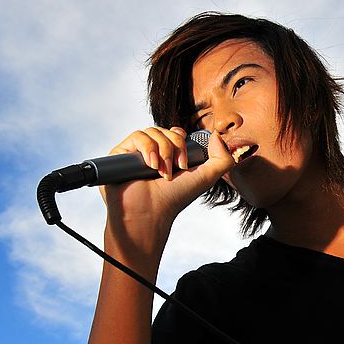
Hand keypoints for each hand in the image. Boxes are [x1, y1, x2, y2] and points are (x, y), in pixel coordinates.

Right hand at [100, 126, 234, 260]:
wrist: (151, 212)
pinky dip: (148, 148)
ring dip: (163, 150)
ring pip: (152, 131)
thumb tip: (217, 135)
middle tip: (178, 168)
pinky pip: (137, 136)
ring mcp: (135, 152)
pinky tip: (151, 165)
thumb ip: (222, 159)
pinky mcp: (120, 153)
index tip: (186, 161)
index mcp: (169, 156)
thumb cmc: (175, 198)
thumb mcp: (206, 178)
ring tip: (162, 172)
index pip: (175, 133)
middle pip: (166, 130)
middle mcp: (152, 153)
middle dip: (175, 147)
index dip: (182, 140)